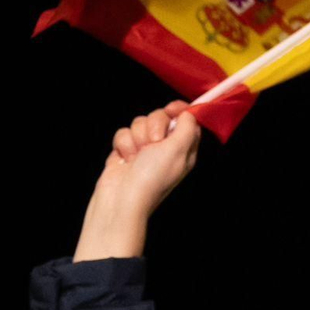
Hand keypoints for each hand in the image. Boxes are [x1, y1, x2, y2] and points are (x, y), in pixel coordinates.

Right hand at [74, 102, 200, 261]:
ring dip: (137, 137)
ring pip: (139, 123)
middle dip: (153, 125)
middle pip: (160, 117)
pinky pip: (123, 133)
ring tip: (137, 156)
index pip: (187, 120)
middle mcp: (166, 148)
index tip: (171, 109)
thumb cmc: (152, 178)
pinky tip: (125, 160)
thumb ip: (187, 127)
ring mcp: (145, 150)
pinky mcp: (126, 151)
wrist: (122, 200)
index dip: (179, 111)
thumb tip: (188, 113)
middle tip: (153, 142)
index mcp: (184, 149)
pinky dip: (123, 145)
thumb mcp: (179, 149)